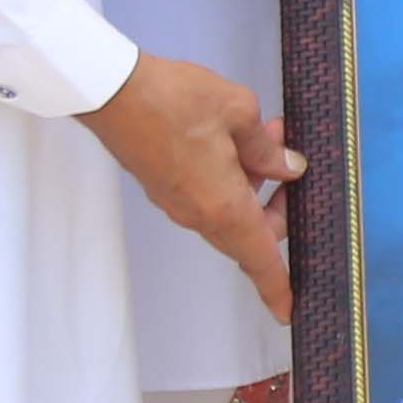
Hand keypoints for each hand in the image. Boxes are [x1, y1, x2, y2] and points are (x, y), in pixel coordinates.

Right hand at [87, 50, 295, 309]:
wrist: (110, 90)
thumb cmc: (174, 99)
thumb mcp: (238, 111)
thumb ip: (267, 148)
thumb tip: (288, 168)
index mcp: (223, 206)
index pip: (260, 258)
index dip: (278, 286)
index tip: (289, 311)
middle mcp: (198, 214)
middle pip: (250, 233)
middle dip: (278, 206)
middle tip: (292, 163)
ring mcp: (177, 203)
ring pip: (229, 212)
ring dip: (255, 185)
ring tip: (268, 134)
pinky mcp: (163, 187)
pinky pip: (208, 197)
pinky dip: (231, 178)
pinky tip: (238, 139)